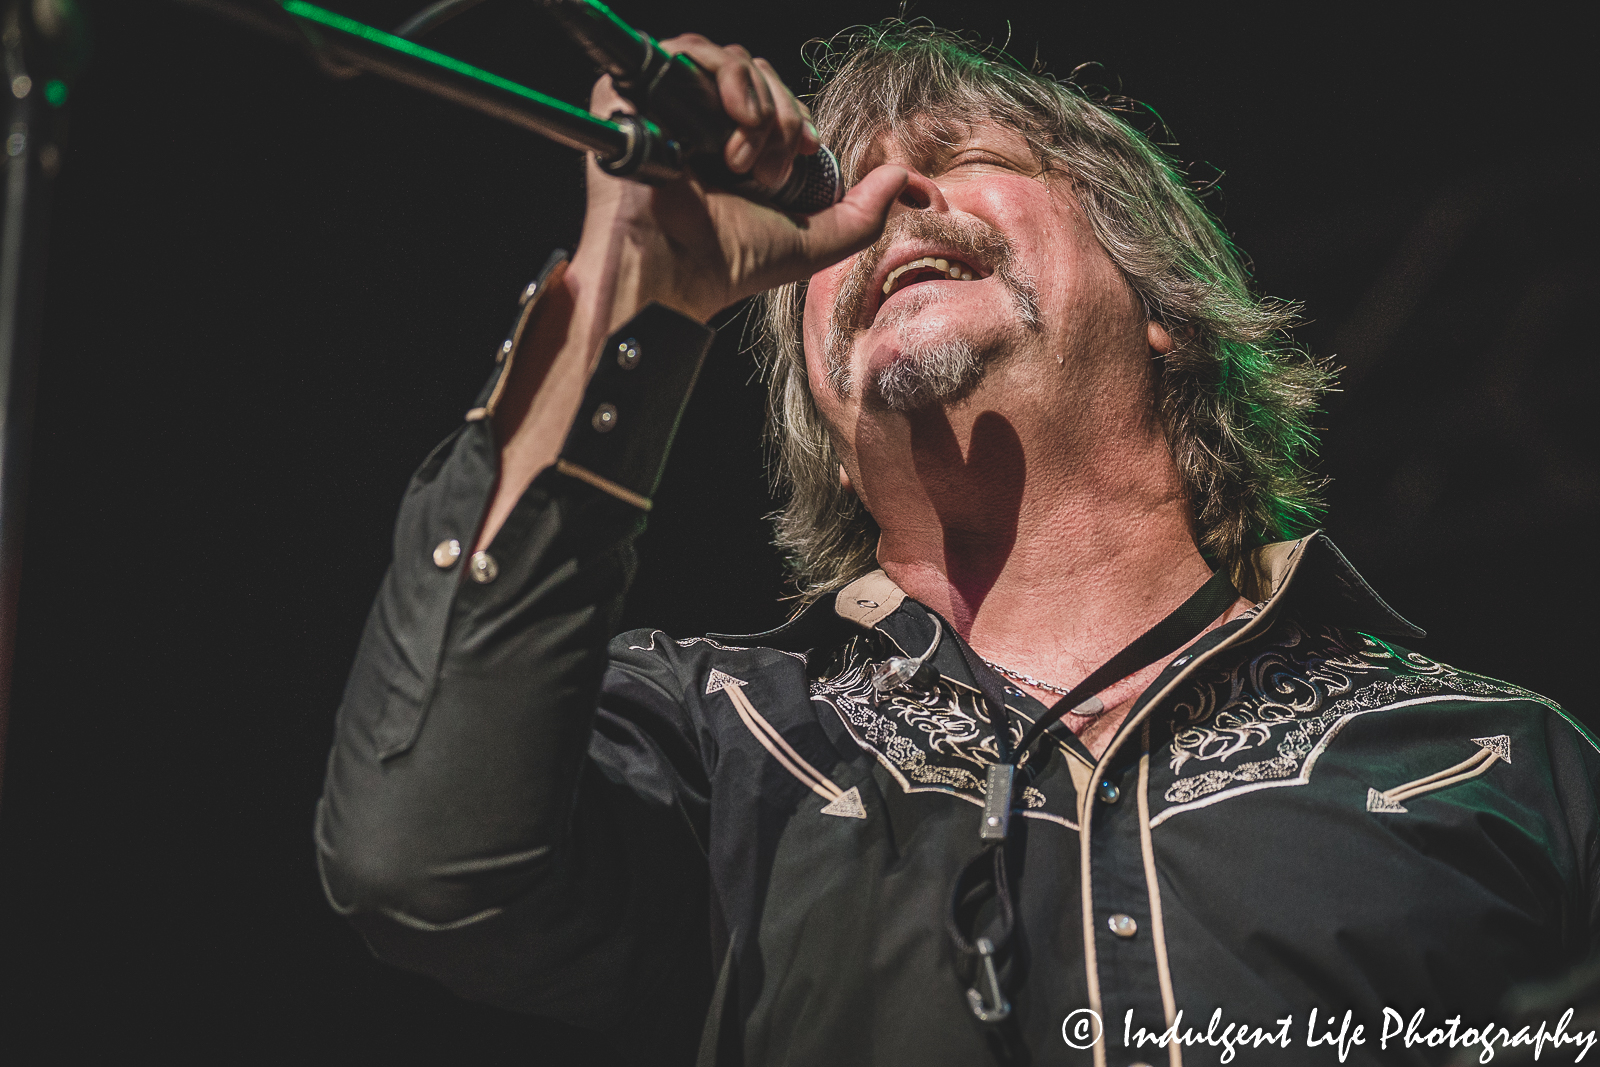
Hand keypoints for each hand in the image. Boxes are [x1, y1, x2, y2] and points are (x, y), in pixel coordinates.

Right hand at [567, 33, 908, 326]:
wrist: (676, 267)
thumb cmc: (730, 263)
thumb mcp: (815, 241)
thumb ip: (865, 213)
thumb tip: (907, 181)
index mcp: (734, 151)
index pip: (774, 102)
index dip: (795, 120)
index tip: (801, 154)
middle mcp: (700, 125)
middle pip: (759, 76)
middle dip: (781, 118)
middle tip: (770, 169)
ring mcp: (667, 107)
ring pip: (731, 61)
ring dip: (758, 106)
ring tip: (744, 159)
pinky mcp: (634, 92)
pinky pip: (690, 51)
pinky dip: (725, 79)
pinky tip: (732, 125)